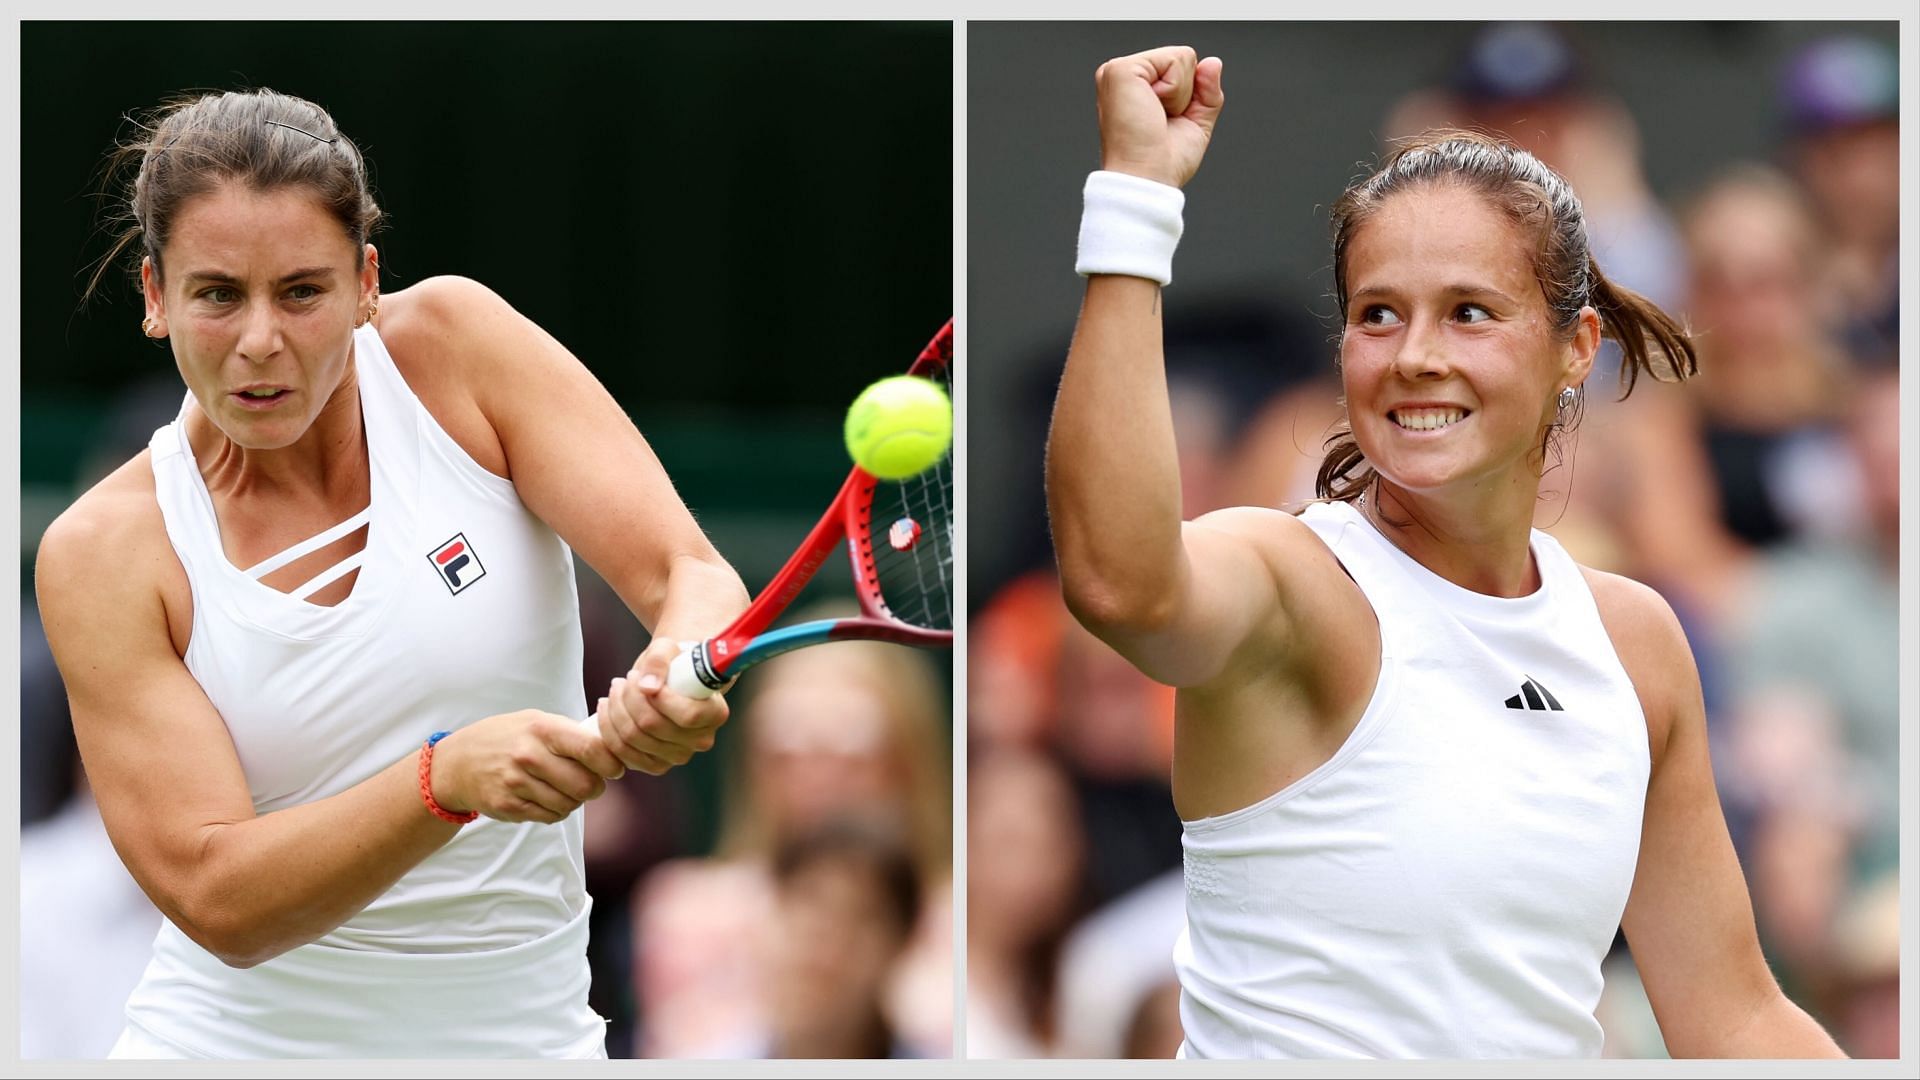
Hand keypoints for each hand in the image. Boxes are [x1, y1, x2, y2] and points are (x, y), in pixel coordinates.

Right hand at [429, 710, 626, 824]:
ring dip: (574, 800)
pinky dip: (555, 810)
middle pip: (586, 785)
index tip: (615, 768)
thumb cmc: (507, 738)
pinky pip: (550, 816)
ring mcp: (517, 783)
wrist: (457, 763)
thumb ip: (571, 733)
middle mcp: (529, 755)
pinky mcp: (509, 806)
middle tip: (591, 783)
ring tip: (563, 788)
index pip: (592, 749)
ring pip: (569, 805)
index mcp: (542, 729)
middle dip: (595, 787)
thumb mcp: (536, 721)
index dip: (611, 763)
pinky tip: (545, 797)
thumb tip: (612, 747)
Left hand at [594, 636, 730, 775]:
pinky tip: (608, 709)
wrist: (670, 680)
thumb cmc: (673, 662)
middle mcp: (700, 740)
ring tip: (616, 689)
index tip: (642, 678)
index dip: (659, 698)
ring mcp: (678, 755)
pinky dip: (608, 729)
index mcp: (715, 713)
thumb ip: (659, 660)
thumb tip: (647, 687)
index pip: (688, 715)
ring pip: (632, 739)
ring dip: (615, 710)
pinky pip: (622, 753)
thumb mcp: (667, 648)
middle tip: (624, 680)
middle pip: (652, 726)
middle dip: (629, 698)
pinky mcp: (655, 765)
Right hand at [1094, 45, 1225, 188]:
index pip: (1180, 68)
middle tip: (1161, 122)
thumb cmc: (1163, 162)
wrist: (1148, 179)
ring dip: (1179, 95)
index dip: (1188, 97)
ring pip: (1181, 57)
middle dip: (1185, 94)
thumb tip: (1213, 62)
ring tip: (1155, 117)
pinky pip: (1174, 60)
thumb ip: (1206, 90)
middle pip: (1183, 59)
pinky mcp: (1121, 70)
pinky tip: (1152, 109)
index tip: (1166, 123)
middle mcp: (1125, 77)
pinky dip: (1175, 89)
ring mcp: (1119, 71)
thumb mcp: (1195, 122)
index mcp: (1136, 87)